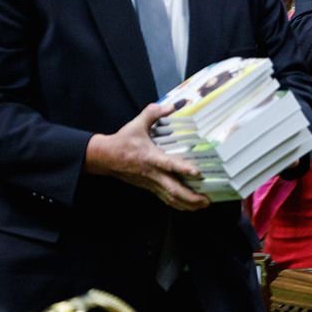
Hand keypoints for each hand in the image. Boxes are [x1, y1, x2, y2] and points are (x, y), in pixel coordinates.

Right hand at [84, 102, 210, 210]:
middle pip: (173, 190)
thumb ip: (153, 113)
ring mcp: (151, 183)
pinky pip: (166, 199)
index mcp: (151, 157)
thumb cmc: (122, 141)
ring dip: (188, 204)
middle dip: (191, 197)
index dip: (182, 168)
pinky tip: (189, 206)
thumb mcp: (137, 124)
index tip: (197, 173)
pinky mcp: (149, 187)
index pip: (169, 164)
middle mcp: (153, 173)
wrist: (105, 157)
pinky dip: (178, 204)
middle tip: (206, 200)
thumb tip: (170, 105)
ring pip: (171, 198)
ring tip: (203, 205)